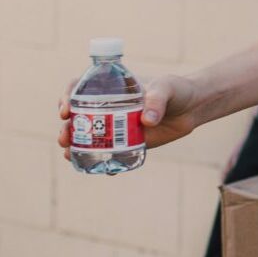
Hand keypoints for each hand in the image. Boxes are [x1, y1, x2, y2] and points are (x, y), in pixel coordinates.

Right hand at [58, 73, 207, 158]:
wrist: (192, 108)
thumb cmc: (177, 90)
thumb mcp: (167, 88)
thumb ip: (157, 99)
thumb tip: (147, 120)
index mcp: (110, 87)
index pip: (79, 88)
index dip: (67, 97)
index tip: (66, 110)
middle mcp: (107, 107)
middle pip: (77, 116)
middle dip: (66, 128)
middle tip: (66, 137)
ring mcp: (115, 126)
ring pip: (87, 137)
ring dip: (75, 146)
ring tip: (70, 154)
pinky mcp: (126, 143)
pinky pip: (108, 153)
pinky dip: (102, 162)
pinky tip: (102, 169)